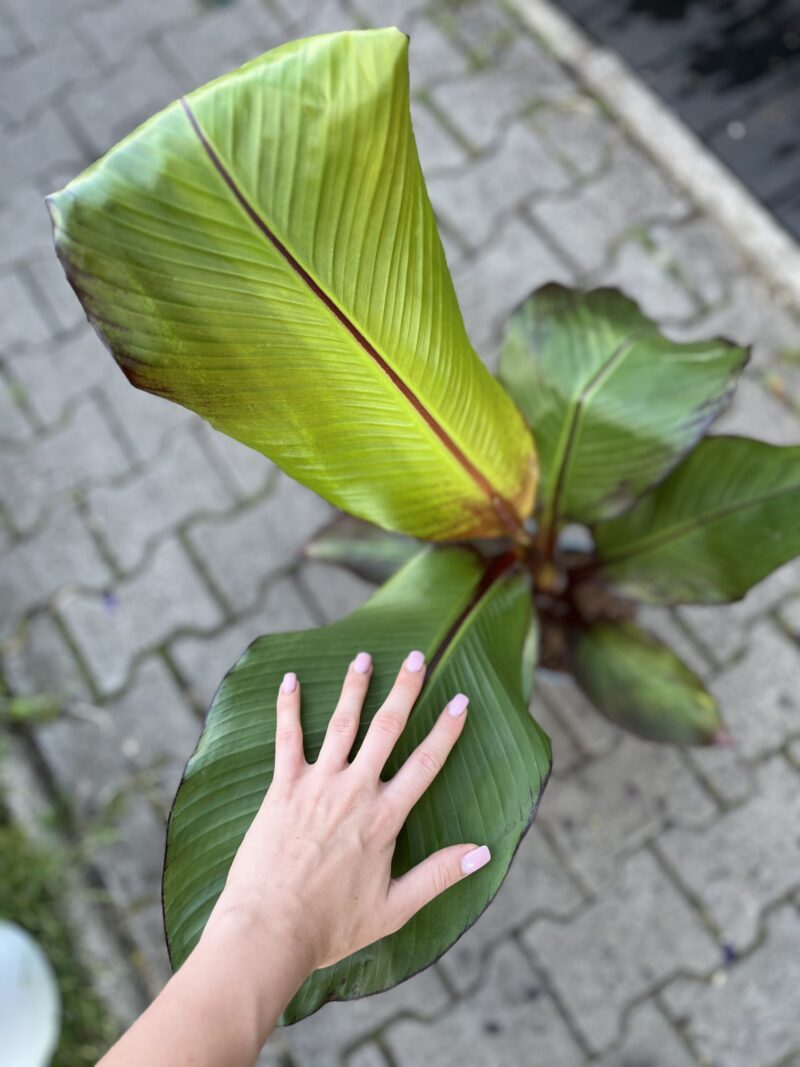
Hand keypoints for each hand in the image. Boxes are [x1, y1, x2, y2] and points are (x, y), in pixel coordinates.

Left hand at [205, 649, 490, 973]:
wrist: (270, 931)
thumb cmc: (332, 926)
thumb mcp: (396, 908)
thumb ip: (439, 875)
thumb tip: (484, 852)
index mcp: (385, 817)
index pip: (425, 763)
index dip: (446, 729)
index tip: (460, 700)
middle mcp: (355, 791)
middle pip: (386, 729)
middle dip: (404, 690)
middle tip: (416, 657)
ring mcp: (317, 785)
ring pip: (341, 724)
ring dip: (353, 688)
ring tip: (363, 657)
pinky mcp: (282, 788)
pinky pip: (286, 738)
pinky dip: (287, 707)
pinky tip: (288, 679)